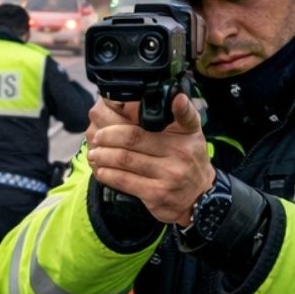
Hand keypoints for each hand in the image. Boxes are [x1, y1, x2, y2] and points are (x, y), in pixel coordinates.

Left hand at [85, 94, 213, 225]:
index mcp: (184, 134)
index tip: (115, 106)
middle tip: (97, 136)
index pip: (164, 118)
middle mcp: (178, 153)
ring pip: (124, 160)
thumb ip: (182, 114)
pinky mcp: (156, 194)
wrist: (200, 196)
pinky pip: (124, 181)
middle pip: (132, 138)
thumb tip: (176, 97)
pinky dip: (108, 174)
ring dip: (103, 155)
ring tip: (94, 153)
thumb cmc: (190, 158)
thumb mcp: (192, 133)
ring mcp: (167, 175)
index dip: (134, 116)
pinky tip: (101, 170)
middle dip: (108, 136)